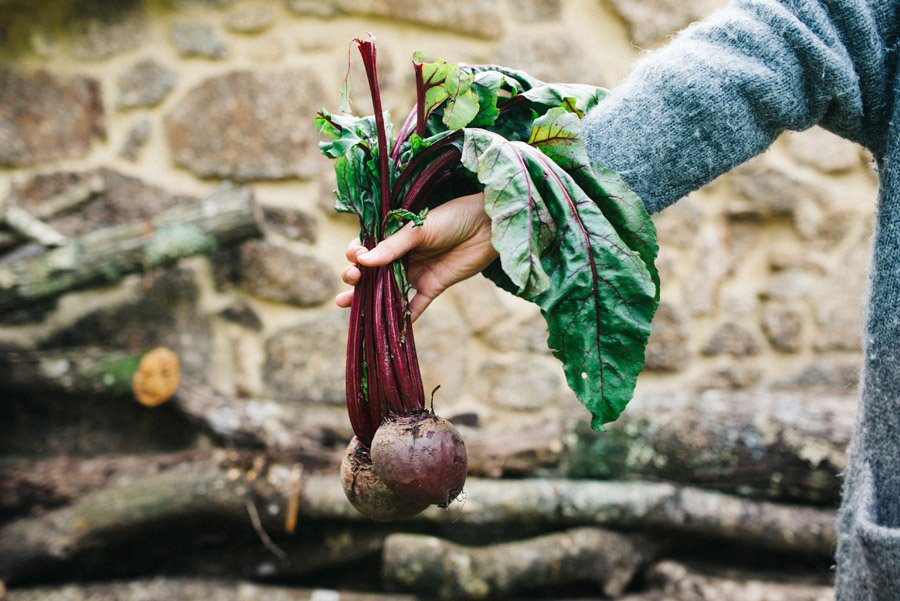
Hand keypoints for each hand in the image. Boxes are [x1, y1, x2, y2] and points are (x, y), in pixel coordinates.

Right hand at [335, 193, 496, 320]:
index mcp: (396, 236)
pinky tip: (385, 325)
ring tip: (344, 303)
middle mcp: (403, 256)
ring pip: (387, 291)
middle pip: (373, 272)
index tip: (354, 256)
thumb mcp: (419, 228)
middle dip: (356, 276)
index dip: (356, 254)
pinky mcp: (433, 286)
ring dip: (367, 299)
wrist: (488, 226)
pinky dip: (402, 317)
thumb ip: (393, 246)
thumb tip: (362, 260)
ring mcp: (417, 272)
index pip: (368, 248)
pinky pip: (415, 306)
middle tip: (351, 278)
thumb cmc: (453, 218)